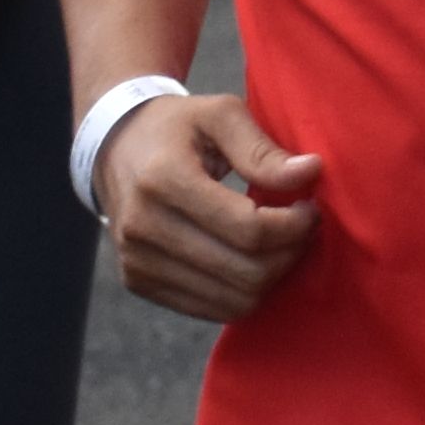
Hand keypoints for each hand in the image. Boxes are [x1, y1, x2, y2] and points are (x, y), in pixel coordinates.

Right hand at [97, 90, 321, 321]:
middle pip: (245, 272)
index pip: (248, 229)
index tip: (309, 208)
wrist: (114, 149)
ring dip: (272, 277)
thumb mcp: (219, 114)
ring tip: (280, 242)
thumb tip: (310, 172)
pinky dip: (244, 291)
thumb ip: (262, 148)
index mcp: (163, 179)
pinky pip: (213, 309)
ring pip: (234, 300)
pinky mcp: (139, 283)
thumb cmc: (176, 128)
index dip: (294, 226)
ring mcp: (137, 262)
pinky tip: (252, 258)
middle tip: (302, 227)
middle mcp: (144, 228)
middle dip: (289, 253)